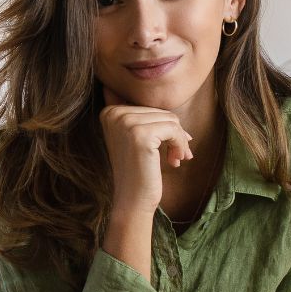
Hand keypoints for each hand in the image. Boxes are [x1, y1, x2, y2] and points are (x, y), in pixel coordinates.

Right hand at [99, 86, 192, 217]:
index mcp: (110, 111)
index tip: (166, 147)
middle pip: (161, 112)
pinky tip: (175, 161)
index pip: (150, 107)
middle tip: (175, 155)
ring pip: (170, 120)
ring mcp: (126, 123)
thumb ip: (144, 116)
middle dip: (174, 134)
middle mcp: (114, 114)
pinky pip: (174, 129)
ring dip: (179, 141)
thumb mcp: (135, 138)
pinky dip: (180, 145)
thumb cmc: (137, 171)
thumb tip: (169, 90)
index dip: (163, 127)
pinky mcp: (140, 135)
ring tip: (174, 159)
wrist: (131, 201)